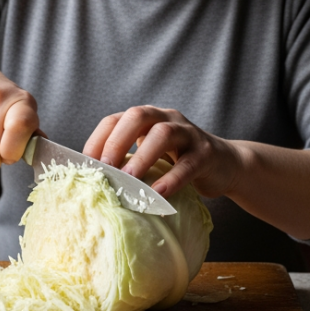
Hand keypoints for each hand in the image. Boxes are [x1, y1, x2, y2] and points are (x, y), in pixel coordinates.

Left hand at [83, 106, 241, 197]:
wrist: (225, 166)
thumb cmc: (179, 164)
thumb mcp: (151, 159)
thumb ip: (128, 164)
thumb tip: (91, 185)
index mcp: (147, 119)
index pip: (115, 119)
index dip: (98, 139)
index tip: (84, 164)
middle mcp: (166, 119)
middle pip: (139, 116)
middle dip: (118, 140)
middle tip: (104, 168)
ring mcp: (188, 133)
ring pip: (164, 134)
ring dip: (143, 156)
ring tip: (129, 180)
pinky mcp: (207, 153)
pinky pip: (188, 164)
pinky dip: (172, 179)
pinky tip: (159, 194)